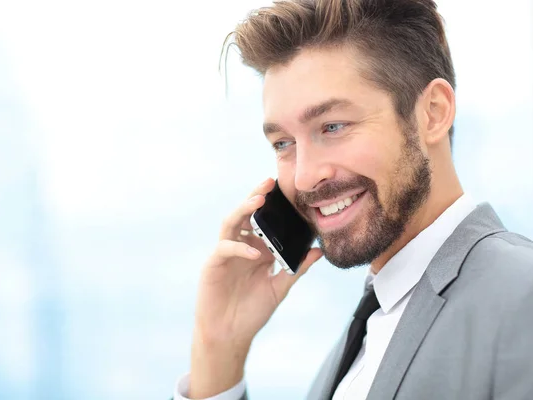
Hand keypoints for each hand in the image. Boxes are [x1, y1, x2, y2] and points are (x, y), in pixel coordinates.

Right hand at [189, 178, 322, 397]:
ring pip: (231, 223)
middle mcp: (241, 246)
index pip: (264, 220)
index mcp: (257, 248)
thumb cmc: (253, 311)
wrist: (230, 334)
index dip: (272, 205)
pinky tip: (255, 253)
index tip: (287, 191)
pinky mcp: (213, 264)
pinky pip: (225, 248)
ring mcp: (226, 253)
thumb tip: (319, 250)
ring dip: (243, 210)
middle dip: (256, 196)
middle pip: (245, 214)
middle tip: (269, 183)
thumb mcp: (281, 287)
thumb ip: (297, 268)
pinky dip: (240, 247)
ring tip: (258, 201)